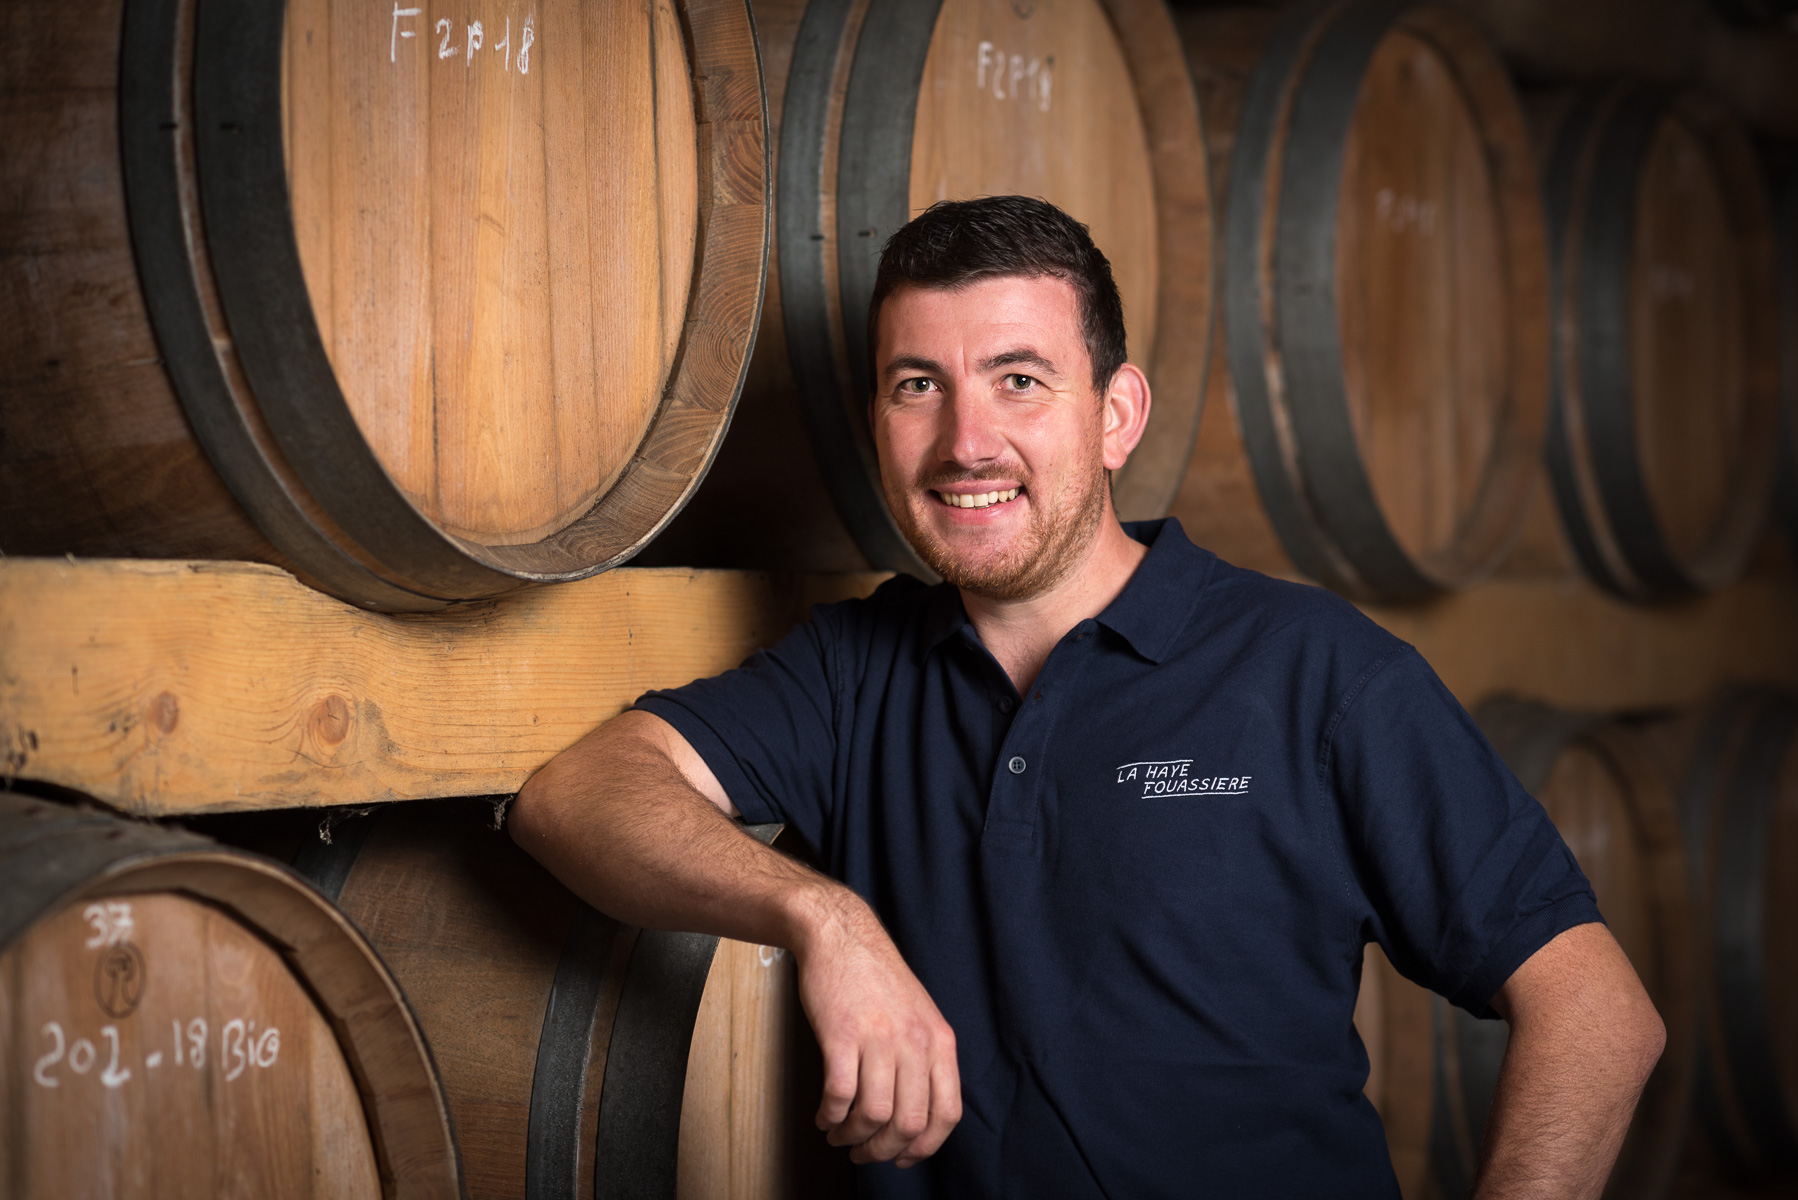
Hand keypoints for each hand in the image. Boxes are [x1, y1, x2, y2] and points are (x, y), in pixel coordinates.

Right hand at [792, 889, 960, 1167]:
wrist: (842, 935)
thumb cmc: (876, 977)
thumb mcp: (919, 1015)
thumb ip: (924, 1059)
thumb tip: (917, 1115)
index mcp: (939, 1040)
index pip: (948, 1112)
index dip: (926, 1147)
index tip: (904, 1157)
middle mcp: (915, 1041)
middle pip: (910, 1123)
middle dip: (883, 1150)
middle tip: (864, 1152)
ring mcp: (879, 1037)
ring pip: (874, 1115)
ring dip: (853, 1137)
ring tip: (839, 1134)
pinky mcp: (842, 1034)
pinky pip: (839, 1094)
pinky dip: (830, 1116)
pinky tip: (824, 1115)